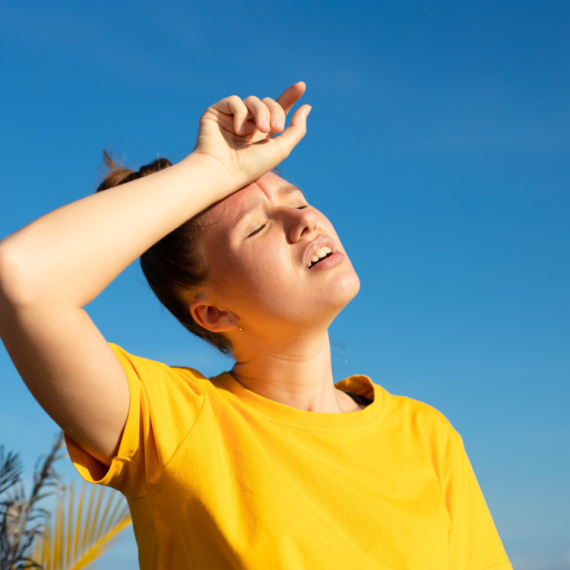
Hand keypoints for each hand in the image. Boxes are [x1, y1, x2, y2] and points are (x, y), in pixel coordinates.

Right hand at [191, 82, 310, 188]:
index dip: (289, 96)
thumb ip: (296, 129)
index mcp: (262, 133)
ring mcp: (232, 117)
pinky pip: (234, 101)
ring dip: (260, 113)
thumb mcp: (281, 149)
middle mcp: (248, 123)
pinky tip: (238, 130)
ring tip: (258, 130)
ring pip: (253, 100)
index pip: (278, 109)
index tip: (301, 86)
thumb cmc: (250, 167)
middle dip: (275, 111)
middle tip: (275, 128)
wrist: (222, 172)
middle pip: (268, 103)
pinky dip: (240, 113)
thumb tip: (307, 106)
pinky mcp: (217, 112)